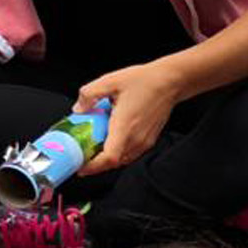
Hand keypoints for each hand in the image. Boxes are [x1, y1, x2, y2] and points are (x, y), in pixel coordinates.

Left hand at [74, 61, 183, 175]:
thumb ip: (89, 94)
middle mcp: (136, 138)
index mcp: (125, 126)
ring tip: (94, 151)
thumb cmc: (144, 81)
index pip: (109, 157)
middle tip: (82, 158)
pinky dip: (118, 153)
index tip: (81, 167)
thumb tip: (78, 109)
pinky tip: (110, 142)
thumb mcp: (110, 81)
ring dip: (107, 159)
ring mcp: (144, 141)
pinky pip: (130, 154)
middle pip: (114, 162)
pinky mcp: (148, 140)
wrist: (168, 83)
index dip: (93, 166)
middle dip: (96, 164)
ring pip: (122, 160)